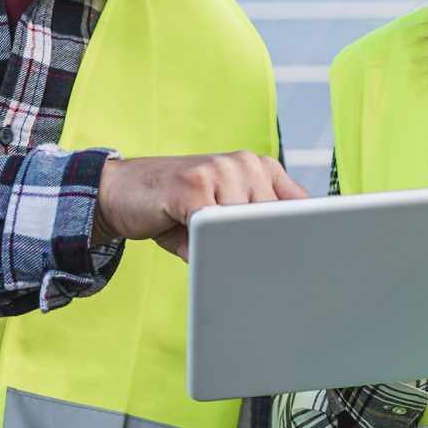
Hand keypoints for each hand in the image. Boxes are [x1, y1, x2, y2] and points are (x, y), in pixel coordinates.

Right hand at [93, 151, 306, 259]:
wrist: (118, 191)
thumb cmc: (175, 211)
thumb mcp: (220, 219)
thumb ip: (251, 232)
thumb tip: (282, 263)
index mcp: (261, 169)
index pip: (299, 206)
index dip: (303, 235)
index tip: (309, 259)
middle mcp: (246, 163)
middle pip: (273, 222)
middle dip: (259, 248)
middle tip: (238, 259)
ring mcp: (221, 169)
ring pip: (243, 228)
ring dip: (222, 246)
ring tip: (196, 235)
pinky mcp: (194, 184)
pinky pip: (212, 227)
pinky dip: (201, 245)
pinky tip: (184, 232)